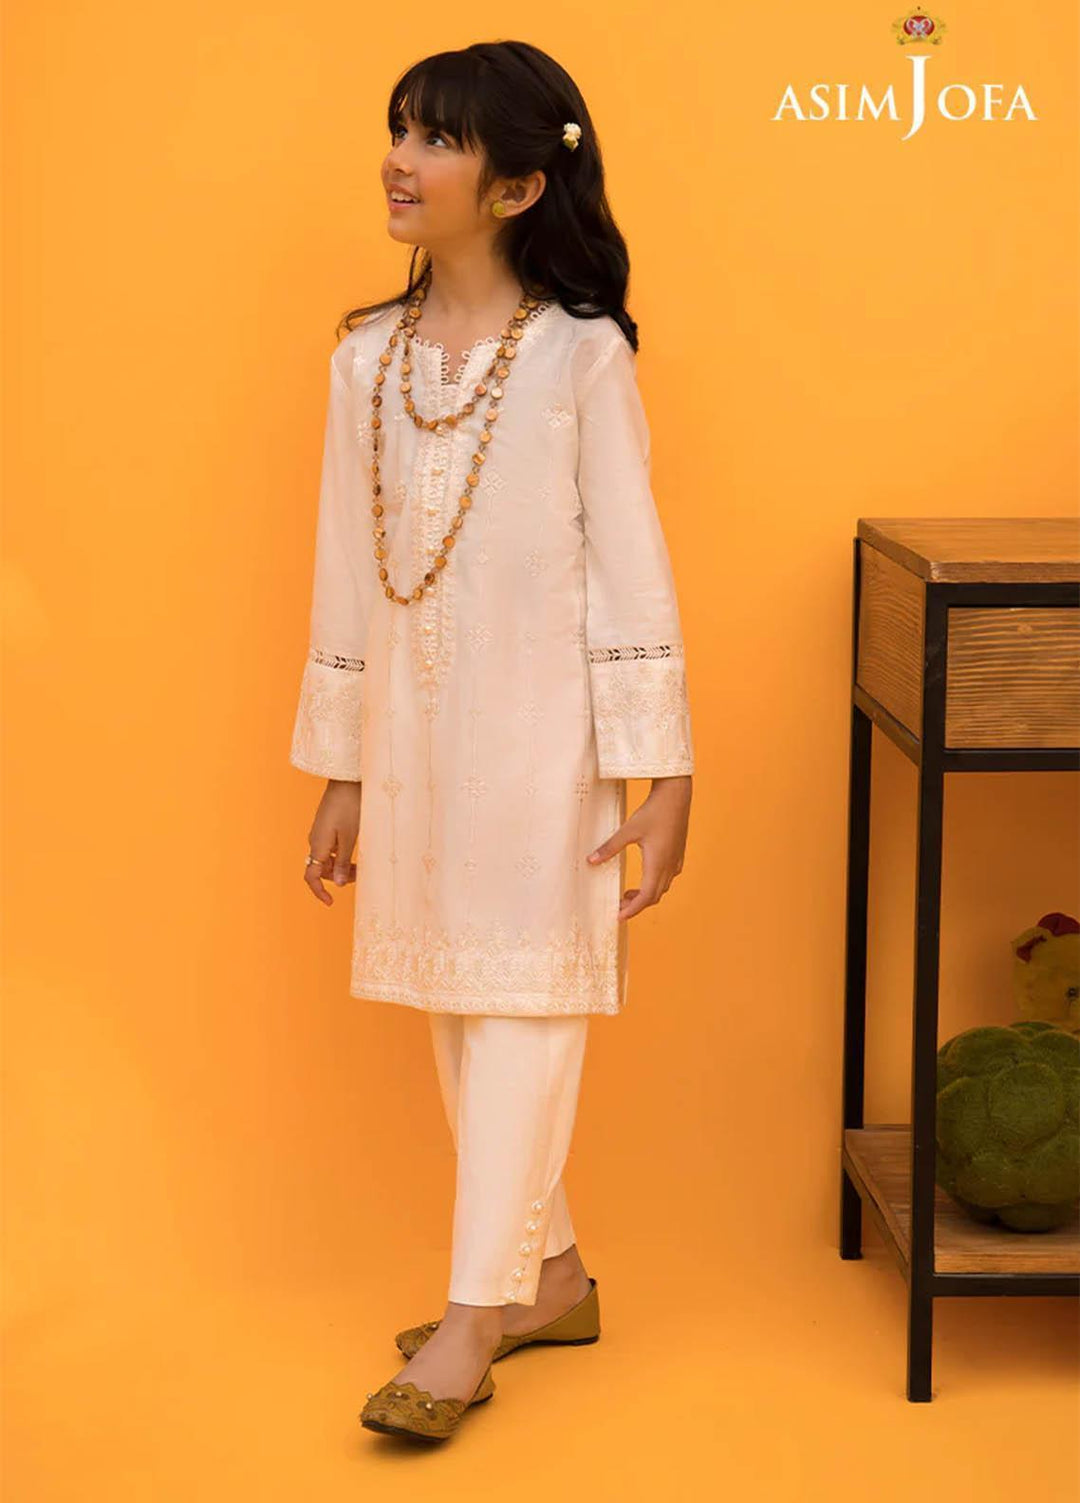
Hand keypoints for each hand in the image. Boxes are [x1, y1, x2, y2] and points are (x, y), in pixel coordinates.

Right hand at [303, 779, 360, 904]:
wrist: (347, 779)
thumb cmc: (351, 806)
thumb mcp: (351, 837)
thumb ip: (343, 862)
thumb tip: (339, 884)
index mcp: (318, 845)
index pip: (311, 876)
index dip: (318, 892)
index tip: (331, 902)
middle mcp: (315, 840)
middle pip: (321, 869)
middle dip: (337, 877)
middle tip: (358, 875)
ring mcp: (321, 832)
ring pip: (327, 858)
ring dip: (341, 865)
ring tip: (361, 864)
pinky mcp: (327, 825)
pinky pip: (331, 847)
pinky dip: (342, 854)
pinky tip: (356, 849)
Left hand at [586, 775, 690, 919]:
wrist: (676, 796)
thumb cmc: (653, 811)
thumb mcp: (628, 829)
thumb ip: (609, 847)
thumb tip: (590, 861)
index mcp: (657, 863)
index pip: (645, 897)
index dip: (632, 909)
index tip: (618, 917)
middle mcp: (669, 866)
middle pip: (654, 896)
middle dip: (636, 905)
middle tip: (618, 906)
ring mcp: (675, 860)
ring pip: (662, 888)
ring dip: (646, 895)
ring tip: (627, 893)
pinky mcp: (678, 853)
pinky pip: (668, 877)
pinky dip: (655, 884)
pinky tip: (645, 876)